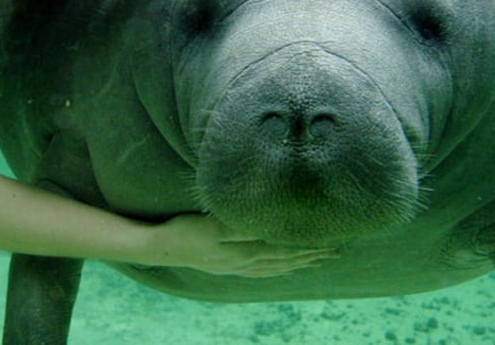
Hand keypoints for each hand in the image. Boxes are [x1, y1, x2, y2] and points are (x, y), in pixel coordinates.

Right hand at [142, 213, 338, 277]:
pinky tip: (280, 267)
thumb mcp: (214, 225)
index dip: (310, 245)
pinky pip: (260, 271)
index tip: (332, 242)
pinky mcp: (227, 266)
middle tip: (335, 251)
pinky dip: (276, 269)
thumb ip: (242, 224)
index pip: (286, 248)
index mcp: (246, 250)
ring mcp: (236, 266)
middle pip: (285, 259)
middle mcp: (246, 261)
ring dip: (297, 263)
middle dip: (311, 254)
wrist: (160, 248)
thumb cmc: (185, 231)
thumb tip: (271, 223)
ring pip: (275, 266)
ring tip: (316, 261)